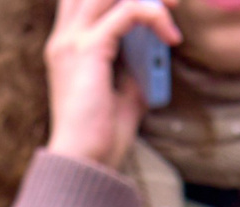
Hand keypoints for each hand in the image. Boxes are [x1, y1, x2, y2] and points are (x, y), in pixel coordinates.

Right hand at [45, 0, 178, 171]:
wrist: (85, 158)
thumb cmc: (105, 133)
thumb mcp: (127, 92)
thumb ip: (136, 66)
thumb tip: (157, 47)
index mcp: (68, 43)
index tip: (159, 3)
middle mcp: (65, 35)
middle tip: (172, 1)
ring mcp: (72, 40)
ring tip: (175, 8)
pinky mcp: (88, 50)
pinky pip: (126, 13)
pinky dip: (153, 16)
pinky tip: (171, 37)